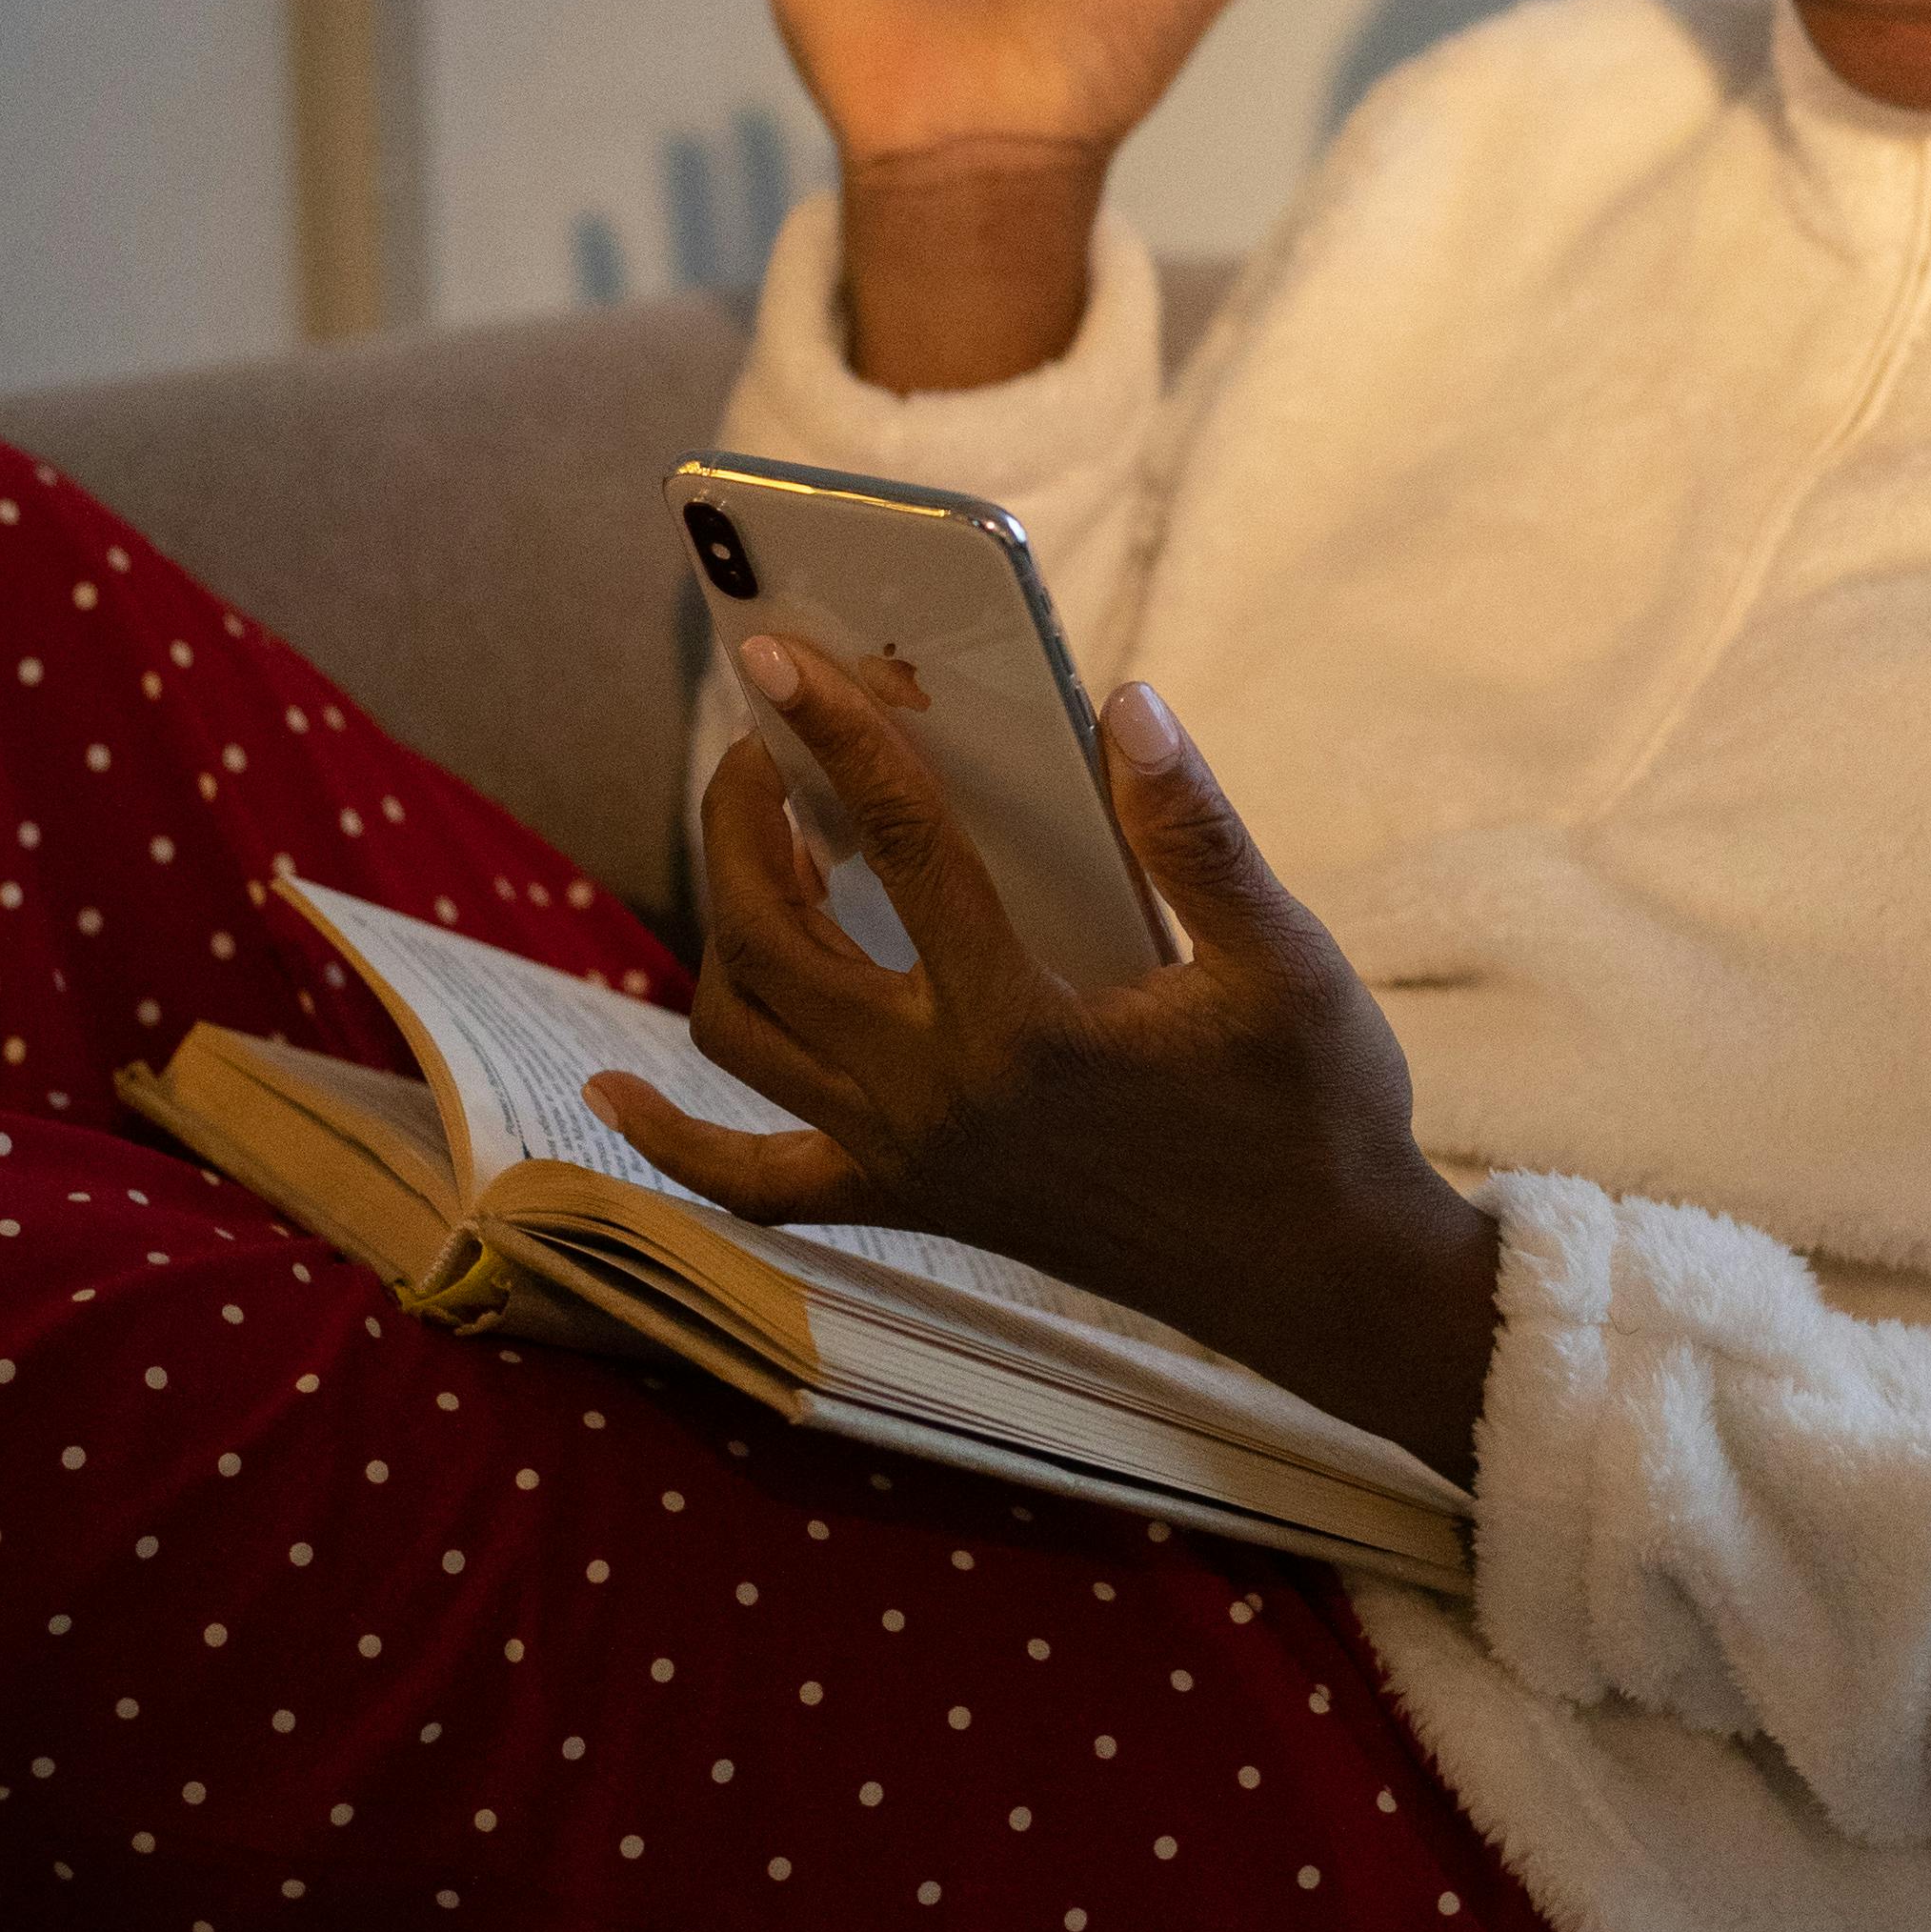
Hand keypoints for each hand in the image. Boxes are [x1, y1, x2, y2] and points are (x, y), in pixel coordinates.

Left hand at [586, 635, 1501, 1487]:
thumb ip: (1198, 834)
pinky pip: (753, 1181)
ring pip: (742, 1035)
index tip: (778, 654)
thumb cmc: (1313, 1109)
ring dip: (725, 927)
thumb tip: (1127, 703)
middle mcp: (936, 1100)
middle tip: (771, 738)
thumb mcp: (1285, 960)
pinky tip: (611, 1089)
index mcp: (1022, 1029)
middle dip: (748, 819)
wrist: (1319, 1277)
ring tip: (765, 842)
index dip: (838, 736)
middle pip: (773, 937)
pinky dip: (670, 1141)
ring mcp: (910, 1160)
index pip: (902, 847)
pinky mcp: (911, 1202)